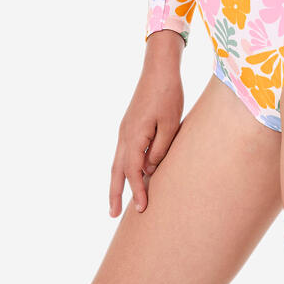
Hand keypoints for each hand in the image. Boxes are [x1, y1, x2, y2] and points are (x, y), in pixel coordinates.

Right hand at [108, 60, 184, 216]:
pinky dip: (122, 167)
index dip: (138, 191)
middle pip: (117, 171)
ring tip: (116, 201)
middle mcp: (125, 135)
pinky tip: (128, 173)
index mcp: (134, 136)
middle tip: (113, 215)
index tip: (143, 209)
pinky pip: (122, 152)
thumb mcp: (171, 124)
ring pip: (117, 162)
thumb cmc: (168, 94)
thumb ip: (159, 149)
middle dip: (115, 193)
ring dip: (116, 182)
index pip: (134, 172)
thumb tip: (149, 169)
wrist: (159, 69)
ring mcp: (125, 129)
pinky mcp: (129, 124)